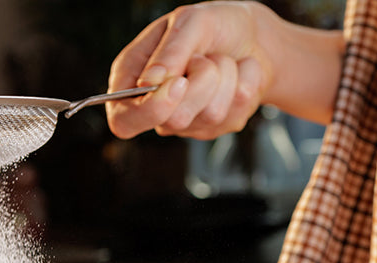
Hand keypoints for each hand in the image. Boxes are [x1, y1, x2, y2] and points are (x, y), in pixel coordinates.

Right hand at [106, 2, 272, 139]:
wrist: (252, 35)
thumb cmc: (214, 25)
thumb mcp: (190, 21)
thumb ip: (169, 51)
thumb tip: (149, 82)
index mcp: (133, 78)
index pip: (124, 119)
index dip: (150, 110)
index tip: (179, 84)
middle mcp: (155, 105)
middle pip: (173, 119)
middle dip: (202, 81)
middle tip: (205, 57)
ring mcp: (185, 121)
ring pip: (209, 115)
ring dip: (226, 77)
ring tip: (221, 61)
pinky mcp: (214, 128)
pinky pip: (234, 115)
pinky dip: (244, 83)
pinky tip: (237, 73)